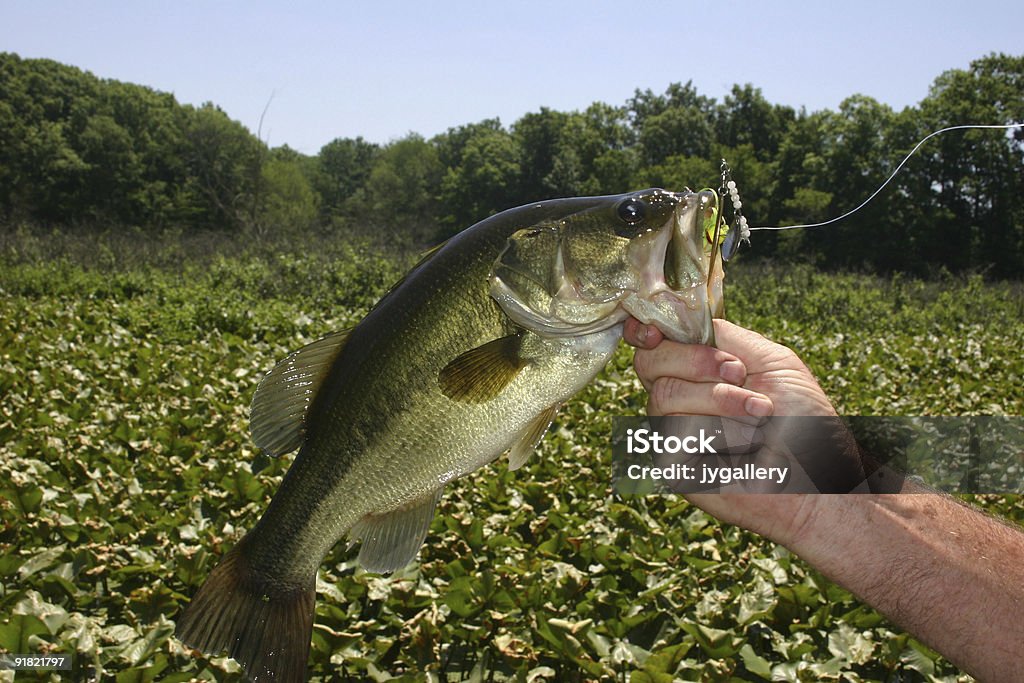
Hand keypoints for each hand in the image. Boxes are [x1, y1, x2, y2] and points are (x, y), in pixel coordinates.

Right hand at [623, 317, 842, 545]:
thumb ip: (726, 335)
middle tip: (738, 372)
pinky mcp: (672, 463)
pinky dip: (716, 430)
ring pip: (664, 394)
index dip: (645, 331)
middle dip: (695, 360)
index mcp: (698, 370)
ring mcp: (672, 431)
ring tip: (760, 412)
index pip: (652, 344)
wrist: (818, 476)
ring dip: (720, 398)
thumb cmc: (804, 422)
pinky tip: (745, 442)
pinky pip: (673, 430)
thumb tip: (681, 315)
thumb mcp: (772, 360)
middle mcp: (679, 398)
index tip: (656, 331)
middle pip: (648, 361)